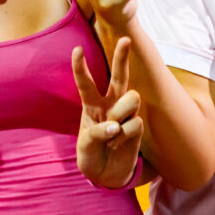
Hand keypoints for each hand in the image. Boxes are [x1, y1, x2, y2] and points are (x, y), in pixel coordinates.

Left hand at [72, 37, 142, 188]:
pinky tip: (119, 145)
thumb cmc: (91, 155)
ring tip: (113, 134)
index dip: (81, 67)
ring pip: (130, 99)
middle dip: (122, 57)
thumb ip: (97, 133)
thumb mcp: (85, 146)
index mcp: (91, 105)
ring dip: (121, 116)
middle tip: (126, 38)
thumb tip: (116, 126)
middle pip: (119, 76)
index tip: (77, 49)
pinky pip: (134, 124)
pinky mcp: (137, 128)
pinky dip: (124, 137)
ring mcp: (125, 114)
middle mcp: (110, 104)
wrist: (106, 175)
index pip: (86, 82)